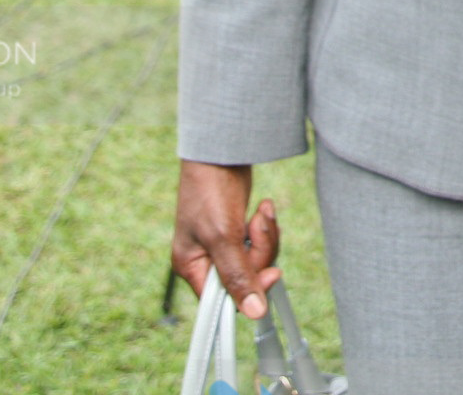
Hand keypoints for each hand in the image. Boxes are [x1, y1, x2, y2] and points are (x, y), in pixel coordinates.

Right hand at [172, 161, 280, 319]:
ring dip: (266, 235)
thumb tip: (253, 312)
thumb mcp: (222, 236)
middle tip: (258, 224)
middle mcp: (206, 260)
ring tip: (261, 212)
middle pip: (246, 278)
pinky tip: (263, 208)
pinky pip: (261, 242)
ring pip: (258, 259)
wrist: (221, 150)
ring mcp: (223, 245)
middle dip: (260, 250)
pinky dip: (266, 226)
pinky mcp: (238, 231)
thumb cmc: (209, 189)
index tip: (270, 273)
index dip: (249, 289)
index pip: (223, 300)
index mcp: (192, 267)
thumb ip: (237, 276)